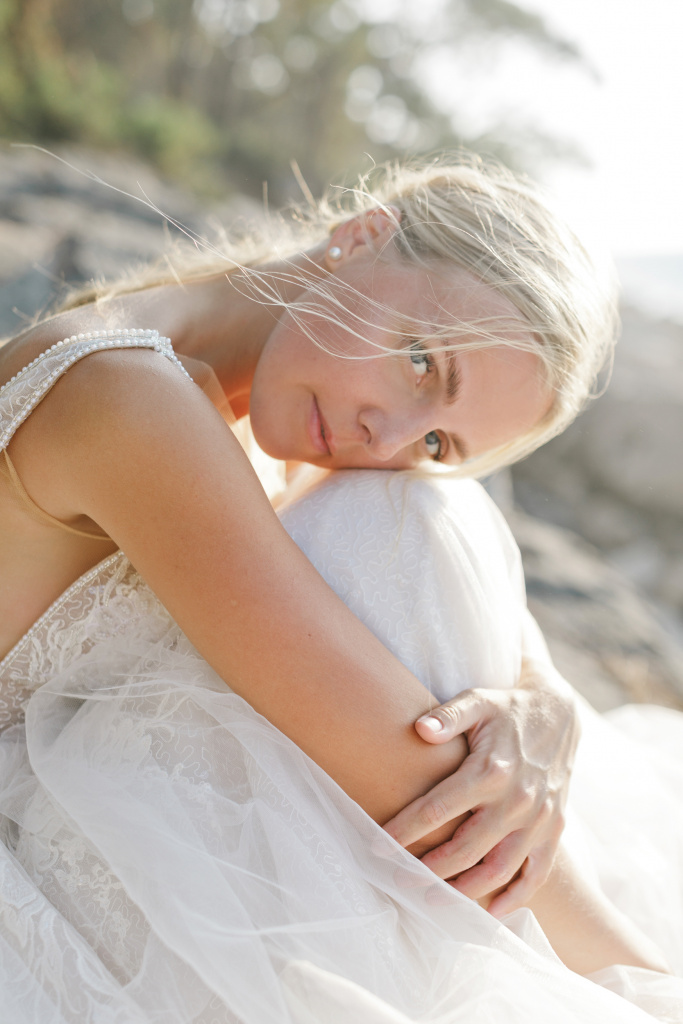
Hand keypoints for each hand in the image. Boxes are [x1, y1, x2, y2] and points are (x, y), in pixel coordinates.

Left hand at [383, 659, 579, 916]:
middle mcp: (516, 799)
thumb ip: (448, 716)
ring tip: (432, 900)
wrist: (559, 713)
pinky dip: (516, 897)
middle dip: (427, 869)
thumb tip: (419, 728)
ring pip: (499, 868)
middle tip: (398, 879)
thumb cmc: (506, 708)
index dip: (405, 830)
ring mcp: (538, 818)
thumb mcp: (478, 700)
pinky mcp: (554, 828)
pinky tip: (490, 911)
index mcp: (490, 769)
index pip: (438, 809)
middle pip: (464, 848)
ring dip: (465, 889)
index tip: (377, 845)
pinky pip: (537, 872)